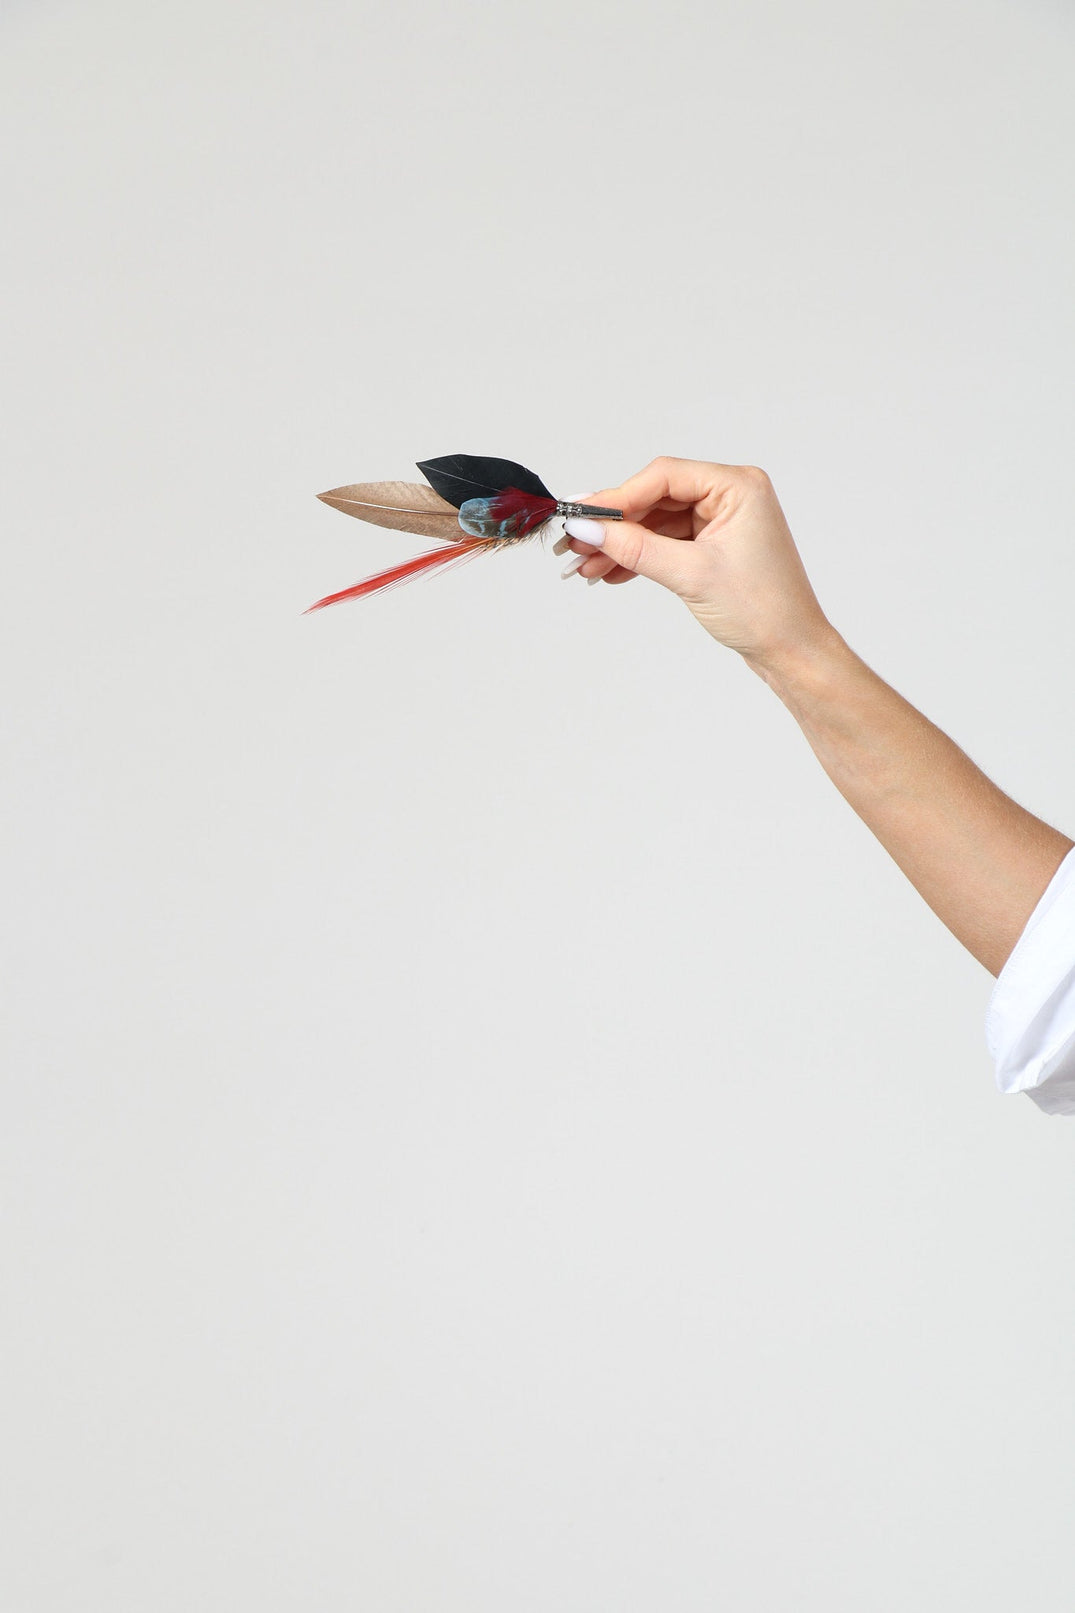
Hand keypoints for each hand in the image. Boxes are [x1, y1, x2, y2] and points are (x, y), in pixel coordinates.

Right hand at [561, 456, 835, 671]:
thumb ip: (636, 548)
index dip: (618, 497)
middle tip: (575, 543)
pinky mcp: (713, 545)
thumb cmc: (763, 610)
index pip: (664, 477)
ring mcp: (721, 521)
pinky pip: (666, 542)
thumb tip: (590, 530)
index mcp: (737, 486)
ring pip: (656, 522)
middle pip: (656, 497)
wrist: (791, 651)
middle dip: (615, 524)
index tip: (582, 516)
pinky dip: (639, 557)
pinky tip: (610, 572)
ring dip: (621, 544)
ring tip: (585, 565)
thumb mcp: (691, 575)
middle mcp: (730, 495)